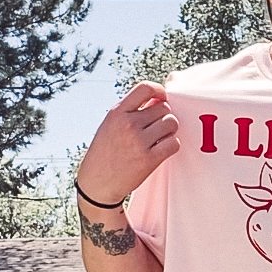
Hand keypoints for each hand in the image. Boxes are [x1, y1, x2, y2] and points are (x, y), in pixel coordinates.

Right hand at [76, 81, 179, 205]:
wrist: (97, 183)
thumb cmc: (105, 152)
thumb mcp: (110, 124)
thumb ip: (130, 111)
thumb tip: (158, 99)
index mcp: (117, 113)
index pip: (145, 88)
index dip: (159, 90)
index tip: (161, 98)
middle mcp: (128, 124)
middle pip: (164, 107)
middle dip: (164, 115)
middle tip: (157, 127)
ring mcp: (139, 142)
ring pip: (172, 123)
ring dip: (169, 130)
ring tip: (159, 137)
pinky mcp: (149, 160)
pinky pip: (174, 143)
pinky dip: (171, 145)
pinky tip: (161, 149)